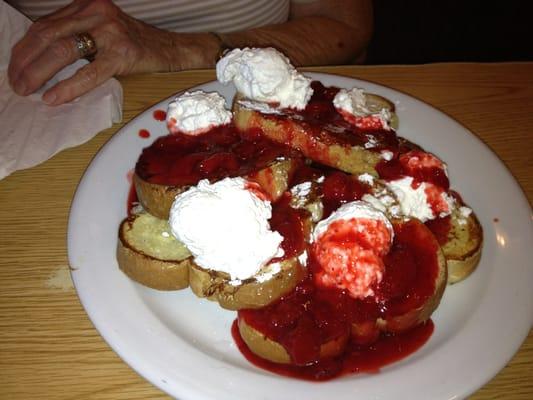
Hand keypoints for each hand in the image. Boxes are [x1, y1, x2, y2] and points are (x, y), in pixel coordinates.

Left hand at [8, 0, 217, 105]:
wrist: (171, 48)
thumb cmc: (135, 44)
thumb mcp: (101, 30)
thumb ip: (75, 35)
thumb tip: (41, 59)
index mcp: (86, 5)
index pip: (44, 25)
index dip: (24, 48)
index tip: (14, 68)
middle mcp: (95, 12)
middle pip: (48, 35)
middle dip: (25, 61)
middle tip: (16, 83)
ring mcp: (110, 32)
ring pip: (64, 50)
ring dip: (39, 73)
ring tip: (28, 90)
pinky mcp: (123, 53)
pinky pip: (90, 72)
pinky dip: (69, 86)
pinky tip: (54, 97)